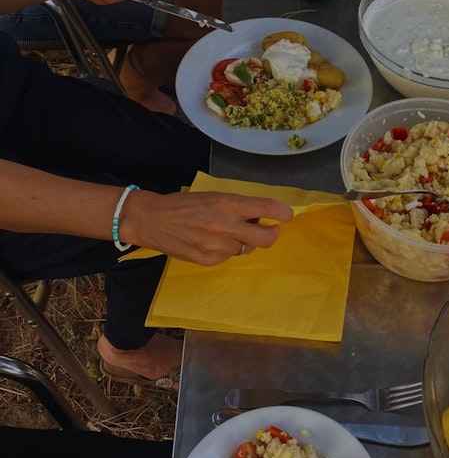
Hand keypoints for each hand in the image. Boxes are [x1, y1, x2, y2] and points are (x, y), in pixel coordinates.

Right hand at [121, 190, 294, 264]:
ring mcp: (218, 247)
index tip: (287, 215)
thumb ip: (239, 207)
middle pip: (268, 238)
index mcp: (229, 204)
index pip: (267, 209)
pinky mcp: (209, 261)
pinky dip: (227, 249)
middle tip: (269, 229)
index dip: (283, 213)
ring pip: (247, 248)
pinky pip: (229, 257)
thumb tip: (261, 218)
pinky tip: (210, 241)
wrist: (152, 220)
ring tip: (225, 231)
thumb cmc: (186, 204)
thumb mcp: (215, 196)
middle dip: (273, 234)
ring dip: (244, 240)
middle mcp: (227, 226)